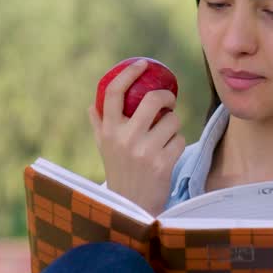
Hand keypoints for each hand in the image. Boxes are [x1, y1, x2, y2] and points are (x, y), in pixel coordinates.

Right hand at [88, 59, 184, 215]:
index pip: (115, 92)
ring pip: (172, 120)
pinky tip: (168, 155)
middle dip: (166, 97)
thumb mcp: (104, 149)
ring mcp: (145, 151)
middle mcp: (125, 138)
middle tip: (168, 102)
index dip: (129, 73)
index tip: (142, 64)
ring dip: (173, 127)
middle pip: (153, 99)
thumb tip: (92, 105)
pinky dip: (177, 144)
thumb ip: (99, 126)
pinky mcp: (164, 163)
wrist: (131, 208)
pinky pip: (180, 139)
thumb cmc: (119, 173)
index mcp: (108, 131)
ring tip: (165, 139)